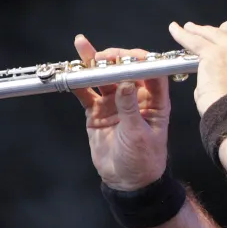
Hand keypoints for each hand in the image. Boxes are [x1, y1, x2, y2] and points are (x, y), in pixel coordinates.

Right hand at [72, 35, 170, 190]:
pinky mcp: (98, 110)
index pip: (152, 73)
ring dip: (94, 63)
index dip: (141, 61)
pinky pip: (87, 92)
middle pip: (125, 70)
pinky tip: (71, 70)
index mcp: (155, 102)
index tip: (129, 56)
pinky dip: (79, 81)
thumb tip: (125, 82)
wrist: (126, 180)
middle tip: (103, 55)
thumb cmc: (143, 160)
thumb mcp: (138, 134)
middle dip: (114, 59)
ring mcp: (115, 102)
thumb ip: (130, 108)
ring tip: (83, 47)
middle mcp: (136, 97)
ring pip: (104, 77)